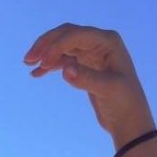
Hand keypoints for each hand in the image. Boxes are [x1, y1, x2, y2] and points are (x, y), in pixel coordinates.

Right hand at [24, 24, 155, 146]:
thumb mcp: (108, 89)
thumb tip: (65, 69)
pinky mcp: (86, 67)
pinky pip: (64, 59)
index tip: (42, 63)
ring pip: (63, 46)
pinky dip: (50, 65)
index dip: (56, 46)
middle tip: (28, 59)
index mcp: (108, 41)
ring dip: (46, 53)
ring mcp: (92, 54)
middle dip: (47, 45)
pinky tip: (37, 73)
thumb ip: (86, 78)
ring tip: (29, 64)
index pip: (75, 36)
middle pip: (66, 35)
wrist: (129, 121)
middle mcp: (99, 43)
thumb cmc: (124, 103)